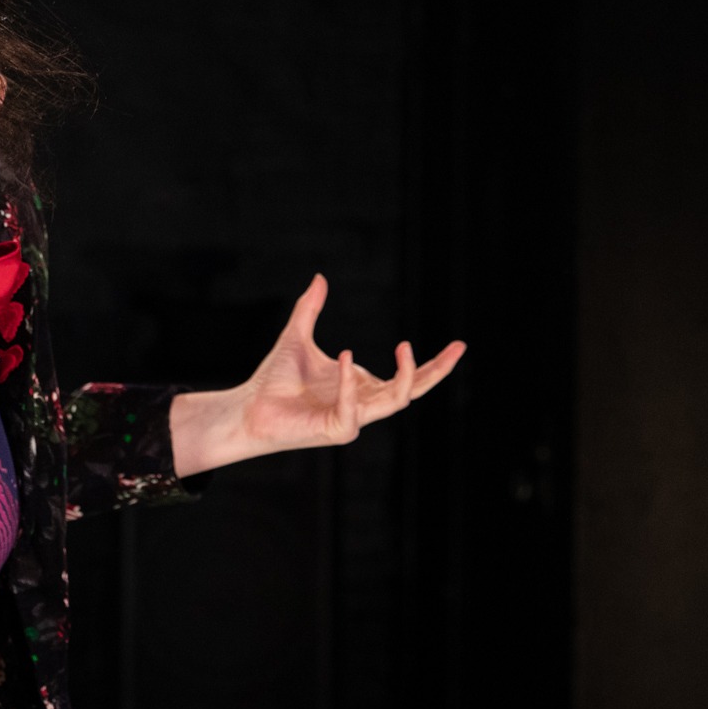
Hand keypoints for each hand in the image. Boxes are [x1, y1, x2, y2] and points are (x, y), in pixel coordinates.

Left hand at [171, 273, 465, 473]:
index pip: (408, 377)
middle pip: (412, 390)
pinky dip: (352, 384)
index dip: (433, 363)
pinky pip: (355, 410)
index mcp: (362, 384)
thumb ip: (310, 308)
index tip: (458, 344)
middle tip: (458, 348)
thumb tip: (321, 277)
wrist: (248, 406)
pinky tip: (345, 358)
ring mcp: (353, 418)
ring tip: (404, 346)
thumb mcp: (296, 335)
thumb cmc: (274, 379)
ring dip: (404, 376)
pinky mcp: (336, 430)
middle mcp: (363, 402)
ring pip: (395, 402)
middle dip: (437, 371)